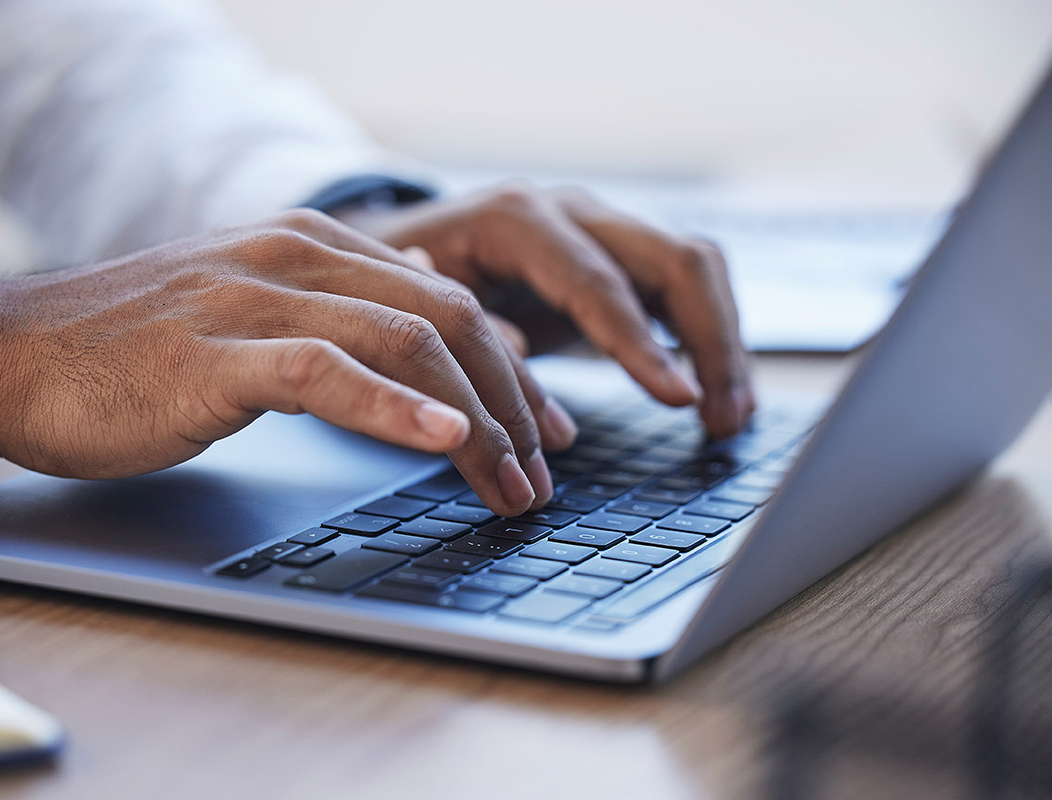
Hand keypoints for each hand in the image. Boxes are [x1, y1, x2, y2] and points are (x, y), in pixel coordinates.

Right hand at [0, 211, 578, 515]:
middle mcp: (295, 257)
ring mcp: (255, 299)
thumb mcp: (248, 308)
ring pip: (404, 343)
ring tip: (511, 483)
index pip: (446, 300)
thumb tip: (416, 294)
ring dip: (475, 421)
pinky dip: (393, 407)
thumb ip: (332, 304)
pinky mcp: (215, 353)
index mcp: (311, 245)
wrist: (9, 353)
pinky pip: (325, 371)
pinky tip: (443, 440)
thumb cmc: (128, 348)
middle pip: (446, 320)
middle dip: (511, 403)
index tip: (543, 429)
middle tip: (543, 472)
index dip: (510, 369)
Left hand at [337, 183, 755, 435]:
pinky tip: (716, 395)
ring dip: (724, 343)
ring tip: (730, 419)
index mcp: (517, 219)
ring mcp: (602, 231)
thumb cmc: (398, 281)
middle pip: (675, 260)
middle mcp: (572, 213)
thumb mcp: (410, 305)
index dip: (639, 343)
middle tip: (722, 420)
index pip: (598, 280)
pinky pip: (685, 291)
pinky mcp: (618, 260)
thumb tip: (510, 353)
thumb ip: (458, 326)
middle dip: (710, 341)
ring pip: (696, 270)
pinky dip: (709, 340)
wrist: (400, 248)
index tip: (677, 398)